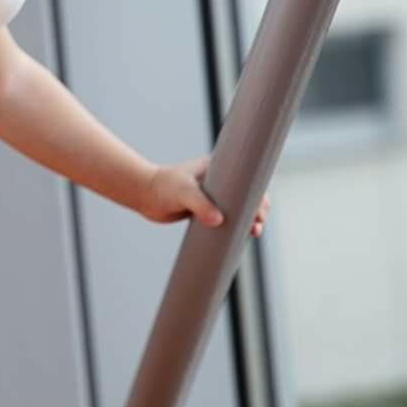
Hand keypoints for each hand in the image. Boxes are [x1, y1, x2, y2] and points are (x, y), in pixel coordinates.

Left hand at [141, 154, 271, 237]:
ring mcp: (213, 197)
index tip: (261, 208)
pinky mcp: (205, 210)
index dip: (259, 193)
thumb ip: (200, 205)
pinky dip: (234, 227)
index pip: (247, 179)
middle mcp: (219, 181)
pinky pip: (225, 219)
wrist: (145, 194)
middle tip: (258, 224)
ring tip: (254, 232)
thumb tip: (218, 221)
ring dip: (248, 220)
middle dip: (257, 209)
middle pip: (246, 195)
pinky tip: (240, 238)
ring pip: (237, 209)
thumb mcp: (184, 192)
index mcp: (218, 168)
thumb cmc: (164, 186)